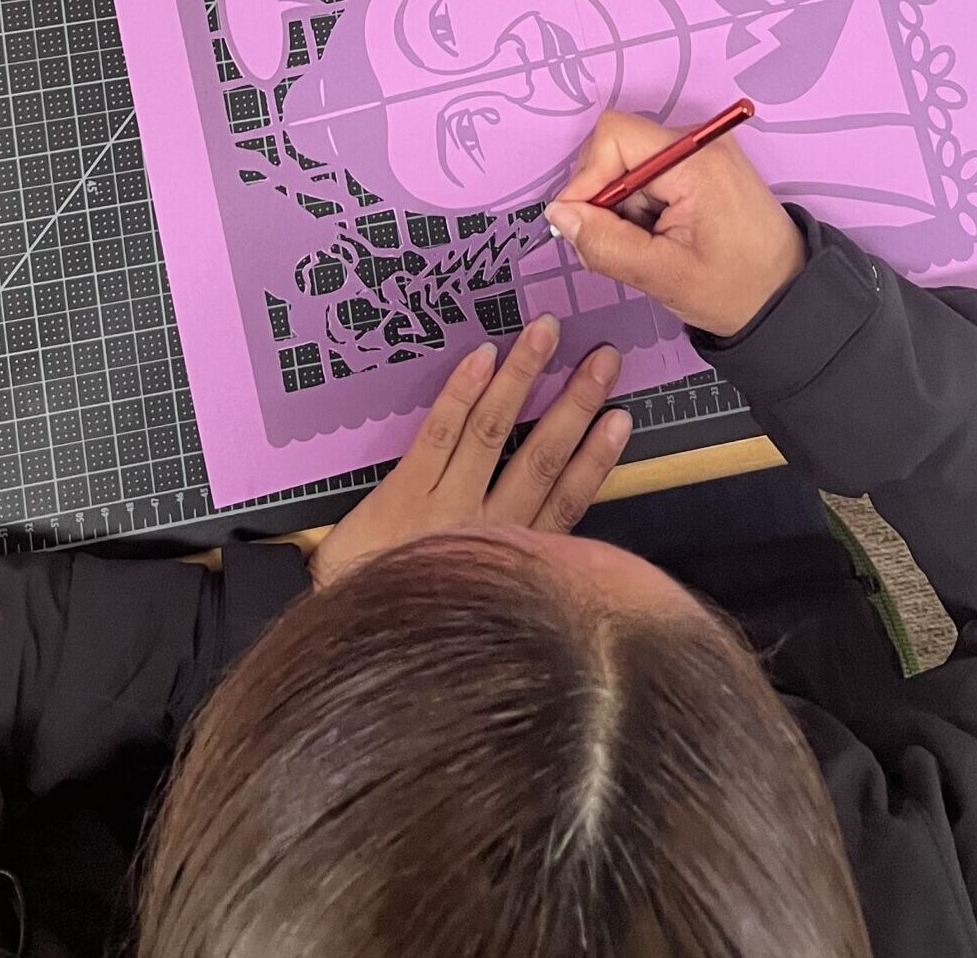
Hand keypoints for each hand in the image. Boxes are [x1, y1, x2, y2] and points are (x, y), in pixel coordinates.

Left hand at [308, 316, 631, 588]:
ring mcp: (445, 506)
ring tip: (548, 333)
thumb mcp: (481, 603)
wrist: (354, 643)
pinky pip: (439, 434)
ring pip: (493, 433)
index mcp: (512, 555)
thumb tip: (548, 536)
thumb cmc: (412, 618)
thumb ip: (513, 568)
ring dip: (524, 379)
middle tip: (604, 357)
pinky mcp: (404, 493)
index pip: (564, 500)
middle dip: (575, 403)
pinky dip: (462, 393)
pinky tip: (484, 357)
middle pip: (540, 457)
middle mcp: (488, 528)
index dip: (596, 459)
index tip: (622, 419)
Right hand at [544, 111, 804, 338]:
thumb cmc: (737, 289)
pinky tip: (658, 238)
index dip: (587, 179)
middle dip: (605, 199)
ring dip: (623, 209)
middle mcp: (700, 144)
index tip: (583, 225)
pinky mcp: (700, 166)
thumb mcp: (662, 275)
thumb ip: (605, 243)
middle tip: (621, 245)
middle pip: (617, 149)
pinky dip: (640, 208)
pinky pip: (647, 175)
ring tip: (649, 247)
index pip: (613, 138)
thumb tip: (560, 215)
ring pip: (628, 166)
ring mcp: (702, 152)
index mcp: (696, 162)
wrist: (786, 297)